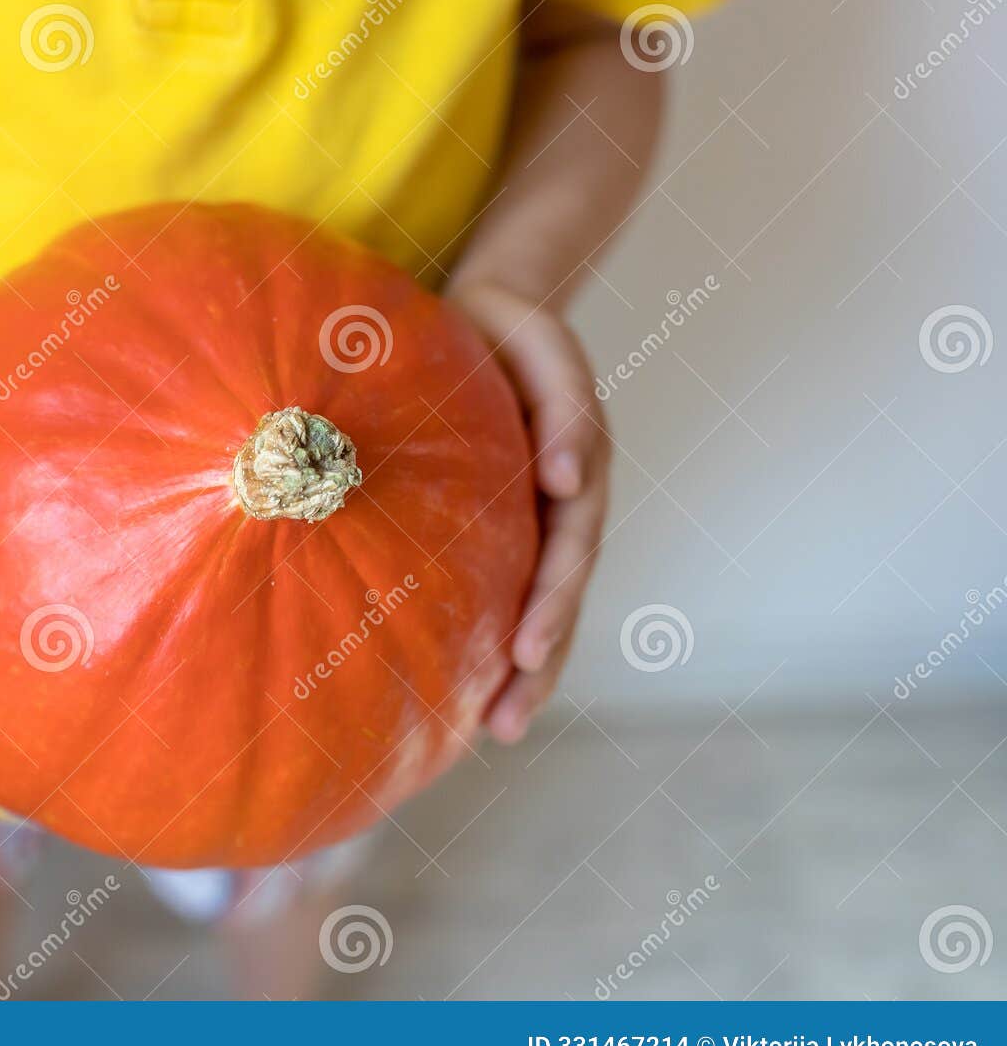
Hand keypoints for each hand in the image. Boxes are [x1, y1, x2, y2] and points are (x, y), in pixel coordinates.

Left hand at [450, 283, 610, 743]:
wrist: (487, 316)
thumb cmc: (511, 330)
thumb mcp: (544, 348)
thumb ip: (566, 406)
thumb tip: (569, 481)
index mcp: (579, 471)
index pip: (571, 549)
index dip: (553, 601)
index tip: (528, 651)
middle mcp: (565, 508)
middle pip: (561, 597)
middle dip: (540, 664)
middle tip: (507, 721)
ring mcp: (536, 522)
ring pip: (539, 606)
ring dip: (525, 673)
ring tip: (497, 730)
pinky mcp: (502, 526)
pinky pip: (501, 589)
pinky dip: (492, 640)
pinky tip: (466, 691)